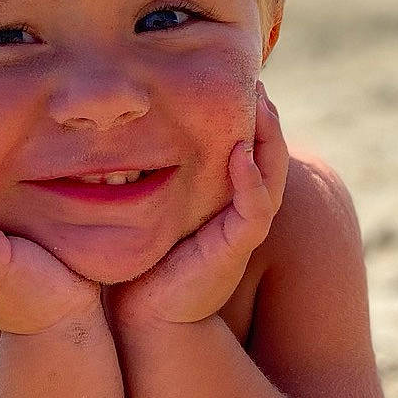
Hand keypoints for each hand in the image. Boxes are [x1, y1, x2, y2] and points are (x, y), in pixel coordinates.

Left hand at [110, 86, 288, 331]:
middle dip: (267, 118)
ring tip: (262, 105)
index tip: (239, 81)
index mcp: (225, 201)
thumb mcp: (149, 206)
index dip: (249, 117)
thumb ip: (151, 174)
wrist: (142, 316)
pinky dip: (252, 182)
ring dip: (268, 140)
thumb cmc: (141, 262)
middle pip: (269, 157)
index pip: (248, 149)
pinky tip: (240, 154)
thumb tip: (127, 133)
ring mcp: (241, 232)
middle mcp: (240, 213)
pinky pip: (255, 211)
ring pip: (271, 177)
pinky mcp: (234, 251)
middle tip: (255, 80)